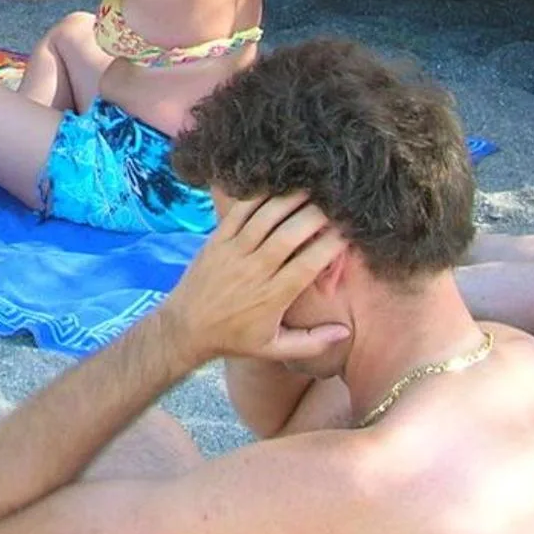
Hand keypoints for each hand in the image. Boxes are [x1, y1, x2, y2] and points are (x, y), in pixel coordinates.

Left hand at [155, 191, 350, 367]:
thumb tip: (345, 332)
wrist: (185, 328)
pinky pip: (238, 211)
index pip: (309, 263)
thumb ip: (312, 342)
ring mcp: (233, 251)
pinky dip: (258, 196)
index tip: (348, 231)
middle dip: (316, 215)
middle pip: (290, 234)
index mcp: (273, 295)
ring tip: (311, 187)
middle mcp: (255, 269)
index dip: (332, 244)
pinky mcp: (216, 239)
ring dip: (290, 199)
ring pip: (265, 217)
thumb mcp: (274, 349)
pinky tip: (275, 185)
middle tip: (335, 203)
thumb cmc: (234, 338)